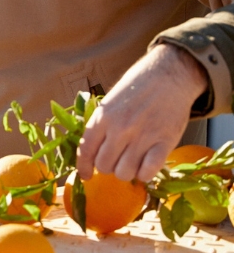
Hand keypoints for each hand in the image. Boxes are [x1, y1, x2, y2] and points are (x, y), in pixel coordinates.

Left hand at [77, 44, 207, 182]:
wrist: (168, 76)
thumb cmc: (137, 88)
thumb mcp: (109, 102)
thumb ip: (100, 125)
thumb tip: (91, 152)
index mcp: (102, 117)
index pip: (85, 150)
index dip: (84, 167)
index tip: (87, 175)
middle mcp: (119, 129)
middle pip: (104, 165)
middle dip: (108, 168)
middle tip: (116, 161)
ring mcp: (142, 136)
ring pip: (124, 172)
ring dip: (126, 172)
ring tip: (132, 163)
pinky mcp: (164, 143)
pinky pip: (148, 172)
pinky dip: (145, 174)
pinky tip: (146, 165)